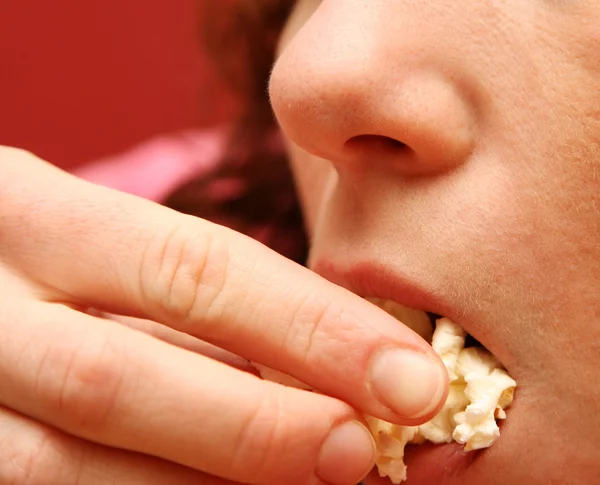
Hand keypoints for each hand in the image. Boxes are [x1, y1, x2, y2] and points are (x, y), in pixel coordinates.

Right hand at [0, 147, 447, 484]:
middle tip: (359, 451)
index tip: (408, 378)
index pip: (190, 267)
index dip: (308, 328)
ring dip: (205, 484)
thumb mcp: (113, 248)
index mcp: (29, 215)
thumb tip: (327, 371)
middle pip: (119, 380)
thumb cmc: (54, 260)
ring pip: (66, 470)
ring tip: (306, 476)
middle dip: (256, 426)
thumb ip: (199, 307)